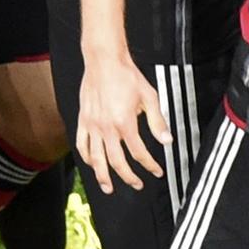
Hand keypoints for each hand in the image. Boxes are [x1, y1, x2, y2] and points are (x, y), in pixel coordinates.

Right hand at [75, 51, 172, 193]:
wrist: (104, 61)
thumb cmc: (126, 75)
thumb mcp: (149, 96)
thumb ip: (157, 121)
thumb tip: (167, 140)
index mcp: (124, 122)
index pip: (139, 153)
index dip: (149, 165)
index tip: (156, 171)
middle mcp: (106, 127)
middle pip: (117, 162)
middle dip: (129, 177)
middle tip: (137, 184)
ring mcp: (92, 125)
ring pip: (96, 159)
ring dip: (103, 176)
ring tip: (109, 187)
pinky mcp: (83, 120)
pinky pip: (81, 144)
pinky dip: (86, 157)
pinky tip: (92, 164)